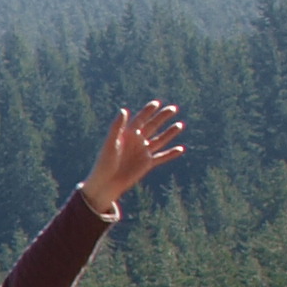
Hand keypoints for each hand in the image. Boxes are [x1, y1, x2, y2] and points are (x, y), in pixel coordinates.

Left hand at [80, 100, 186, 216]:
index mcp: (127, 135)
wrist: (106, 183)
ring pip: (159, 140)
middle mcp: (136, 141)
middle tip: (173, 108)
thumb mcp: (110, 143)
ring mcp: (142, 152)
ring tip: (180, 125)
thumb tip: (124, 110)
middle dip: (162, 117)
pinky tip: (181, 149)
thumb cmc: (104, 163)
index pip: (139, 120)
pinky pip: (161, 157)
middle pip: (152, 126)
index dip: (147, 111)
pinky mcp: (147, 163)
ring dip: (170, 133)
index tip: (157, 103)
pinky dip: (171, 154)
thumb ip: (116, 127)